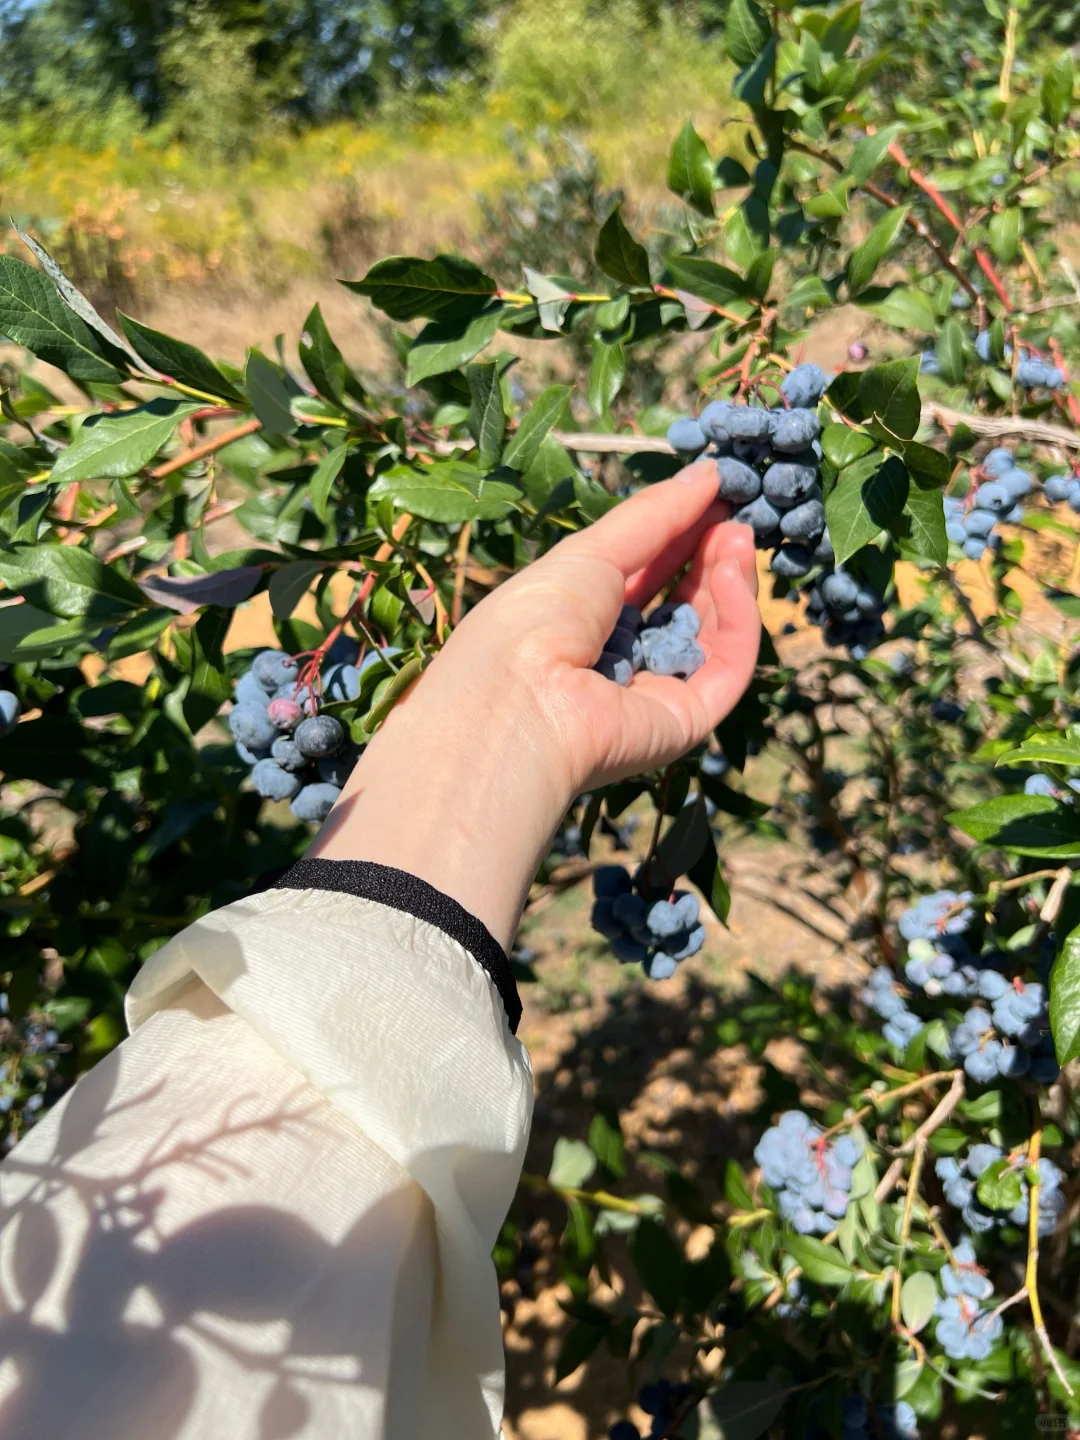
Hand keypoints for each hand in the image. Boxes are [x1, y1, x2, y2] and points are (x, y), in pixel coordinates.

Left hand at [451, 456, 759, 797]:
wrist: (520, 699)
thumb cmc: (534, 619)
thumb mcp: (590, 551)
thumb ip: (654, 516)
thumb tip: (707, 474)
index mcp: (583, 621)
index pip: (646, 575)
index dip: (681, 534)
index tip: (714, 494)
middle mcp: (619, 659)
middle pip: (683, 606)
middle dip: (710, 556)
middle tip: (733, 514)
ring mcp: (654, 693)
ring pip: (713, 635)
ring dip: (729, 582)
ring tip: (735, 535)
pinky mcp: (686, 721)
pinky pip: (726, 668)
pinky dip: (738, 619)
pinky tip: (732, 573)